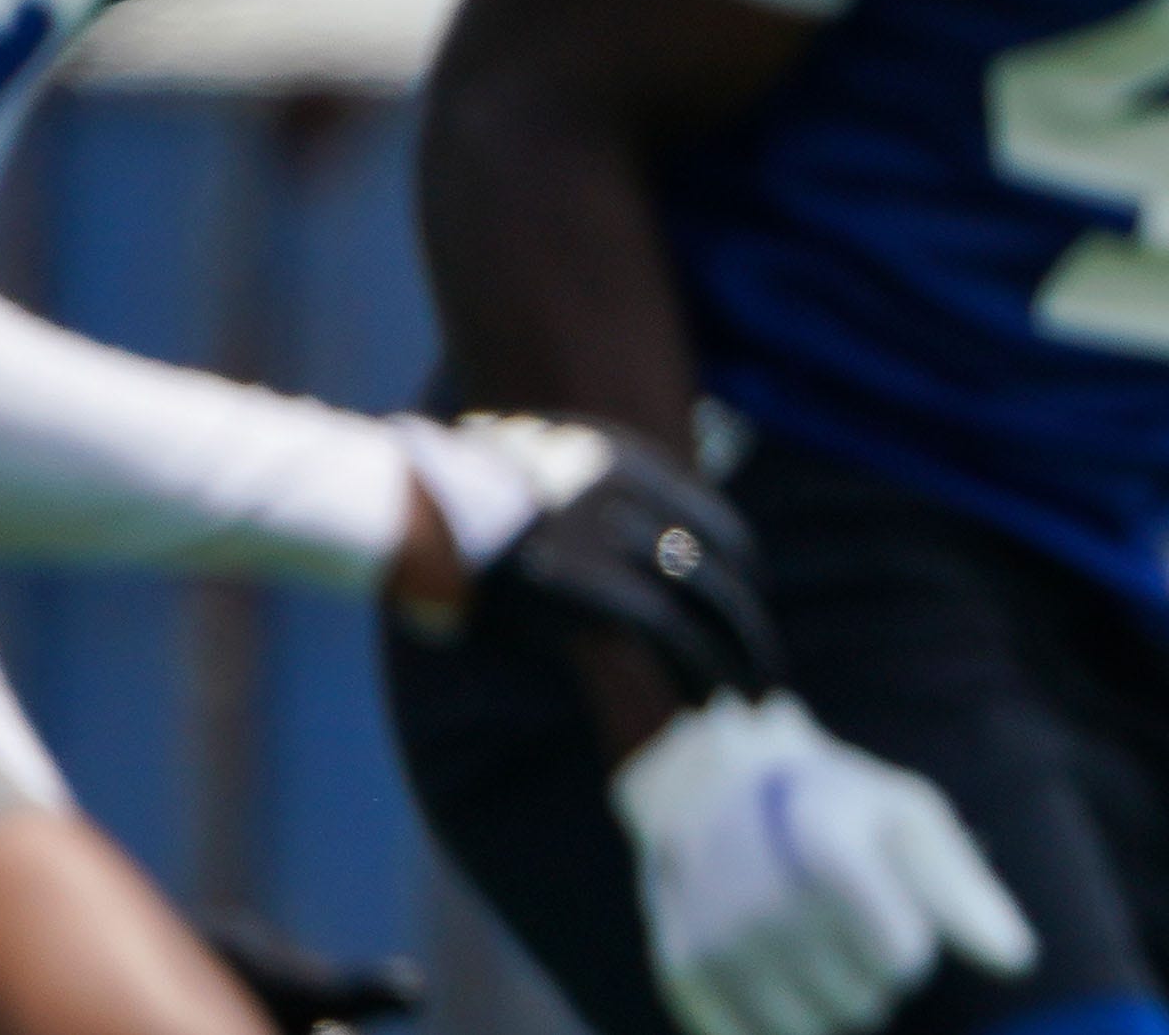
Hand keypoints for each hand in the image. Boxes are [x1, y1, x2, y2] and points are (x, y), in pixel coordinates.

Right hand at [388, 414, 779, 701]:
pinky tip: (710, 706)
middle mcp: (632, 495)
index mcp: (623, 461)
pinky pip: (669, 634)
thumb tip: (583, 545)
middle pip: (722, 566)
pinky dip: (699, 671)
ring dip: (740, 655)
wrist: (403, 499)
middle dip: (750, 623)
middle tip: (766, 667)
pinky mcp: (591, 590)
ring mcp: (614, 540)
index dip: (743, 569)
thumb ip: (573, 502)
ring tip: (756, 700)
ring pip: (710, 602)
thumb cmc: (446, 498)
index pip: (715, 519)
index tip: (749, 604)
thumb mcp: (527, 475)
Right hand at [612, 692, 1033, 1034]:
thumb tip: (1018, 961)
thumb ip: (964, 892)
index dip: (911, 938)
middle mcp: (763, 902)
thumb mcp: (908, 818)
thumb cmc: (834, 803)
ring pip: (818, 1032)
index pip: (905, 962)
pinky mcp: (684, 974)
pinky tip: (776, 970)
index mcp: (827, 853)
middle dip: (871, 971)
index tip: (889, 901)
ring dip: (829, 998)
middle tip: (843, 915)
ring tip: (809, 937)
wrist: (717, 787)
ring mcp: (717, 942)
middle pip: (866, 1002)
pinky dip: (780, 1019)